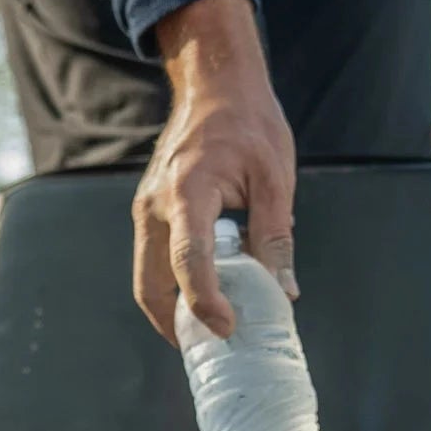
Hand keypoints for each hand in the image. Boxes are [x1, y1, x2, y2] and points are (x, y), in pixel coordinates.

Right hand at [133, 0, 296, 342]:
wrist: (213, 83)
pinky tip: (199, 300)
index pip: (190, 259)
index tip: (227, 328)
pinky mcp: (148, 212)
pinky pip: (152, 261)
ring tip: (205, 333)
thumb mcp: (275, 178)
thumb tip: (284, 291)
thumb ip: (276, 237)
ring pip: (146, 278)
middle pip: (152, 282)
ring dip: (170, 310)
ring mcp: (146, 209)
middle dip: (176, 323)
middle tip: (211, 347)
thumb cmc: (247, 122)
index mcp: (189, 190)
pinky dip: (170, 288)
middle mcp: (156, 204)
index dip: (205, 301)